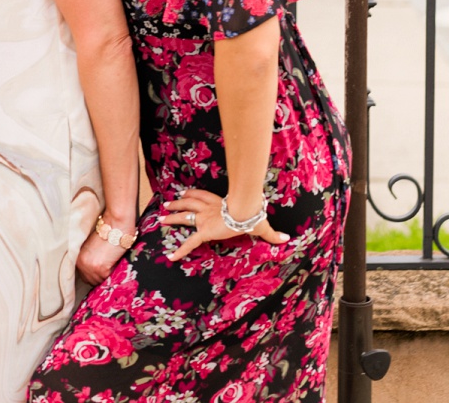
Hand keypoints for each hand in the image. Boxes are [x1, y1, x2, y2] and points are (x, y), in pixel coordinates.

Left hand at [76, 227, 129, 285]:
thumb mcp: (92, 248)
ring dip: (108, 276)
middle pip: (91, 281)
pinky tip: (115, 261)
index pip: (85, 276)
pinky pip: (109, 279)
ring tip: (112, 262)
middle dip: (100, 277)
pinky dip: (114, 273)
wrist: (115, 225)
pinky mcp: (100, 269)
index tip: (102, 271)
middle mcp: (81, 264)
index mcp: (77, 258)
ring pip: (101, 281)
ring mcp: (90, 267)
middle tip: (109, 267)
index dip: (95, 275)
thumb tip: (95, 272)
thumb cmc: (107, 234)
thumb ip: (90, 259)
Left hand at [161, 189, 289, 260]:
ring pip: (185, 216)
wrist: (246, 212)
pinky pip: (190, 242)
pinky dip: (180, 250)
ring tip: (161, 217)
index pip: (203, 197)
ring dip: (173, 216)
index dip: (193, 195)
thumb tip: (287, 239)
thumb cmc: (253, 215)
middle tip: (167, 203)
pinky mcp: (204, 231)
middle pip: (189, 203)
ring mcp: (205, 219)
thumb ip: (271, 234)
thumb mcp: (261, 224)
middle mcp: (208, 209)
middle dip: (178, 203)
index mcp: (219, 205)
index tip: (184, 193)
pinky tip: (171, 257)